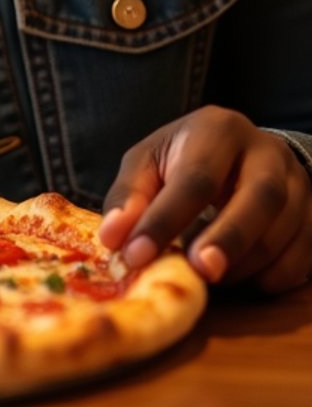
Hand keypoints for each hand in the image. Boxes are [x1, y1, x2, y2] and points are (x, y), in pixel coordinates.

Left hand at [99, 105, 311, 293]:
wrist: (241, 153)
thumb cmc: (185, 158)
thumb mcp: (149, 162)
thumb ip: (128, 197)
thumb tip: (113, 239)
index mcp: (218, 129)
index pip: (196, 177)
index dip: (165, 219)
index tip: (137, 255)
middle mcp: (266, 151)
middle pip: (260, 197)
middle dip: (229, 239)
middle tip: (199, 273)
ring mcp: (297, 183)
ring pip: (285, 230)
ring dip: (245, 264)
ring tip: (209, 277)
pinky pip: (303, 256)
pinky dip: (271, 276)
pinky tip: (242, 278)